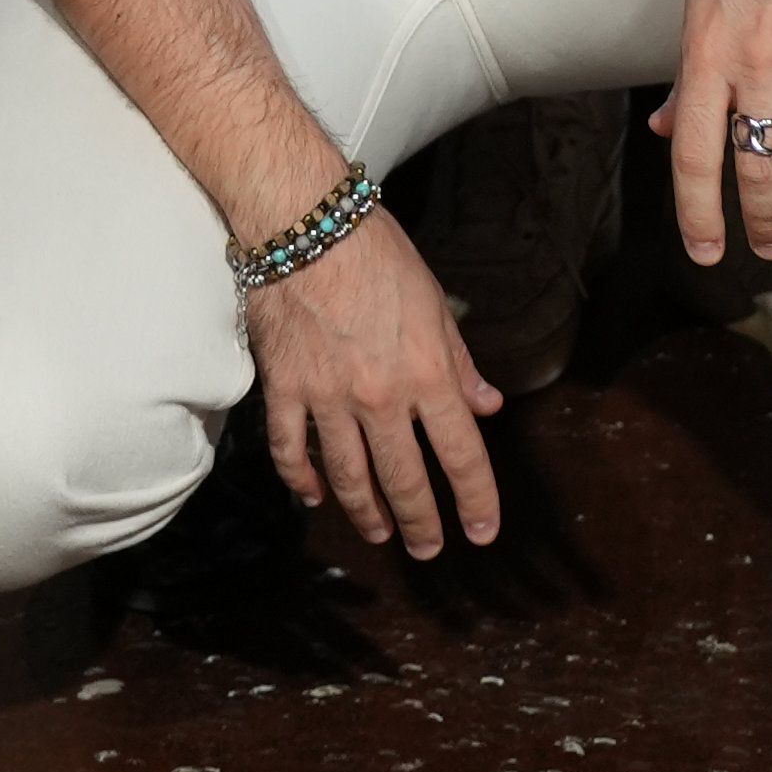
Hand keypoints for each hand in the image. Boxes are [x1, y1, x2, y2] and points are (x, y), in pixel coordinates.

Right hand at [243, 203, 500, 555]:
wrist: (304, 221)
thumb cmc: (376, 252)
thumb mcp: (434, 303)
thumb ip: (460, 362)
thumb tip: (487, 407)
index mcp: (428, 374)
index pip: (462, 454)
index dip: (476, 499)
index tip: (482, 532)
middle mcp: (381, 397)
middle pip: (405, 479)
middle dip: (421, 523)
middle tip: (428, 549)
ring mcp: (328, 398)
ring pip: (349, 477)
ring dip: (366, 513)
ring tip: (378, 533)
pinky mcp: (284, 390)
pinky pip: (291, 450)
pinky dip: (301, 480)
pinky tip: (312, 497)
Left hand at [669, 0, 771, 267]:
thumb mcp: (696, 1)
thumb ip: (685, 72)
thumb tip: (662, 126)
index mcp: (707, 54)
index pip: (693, 154)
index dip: (699, 213)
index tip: (707, 252)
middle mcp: (758, 62)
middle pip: (759, 165)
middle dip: (764, 219)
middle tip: (771, 245)